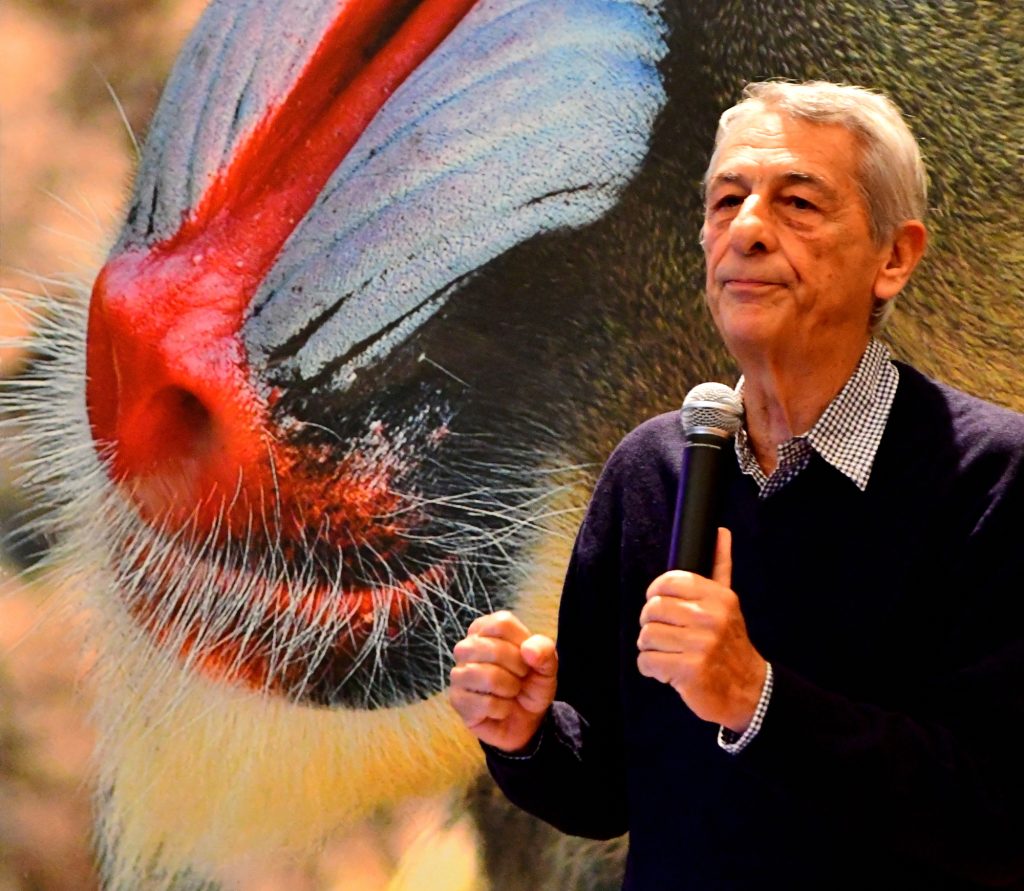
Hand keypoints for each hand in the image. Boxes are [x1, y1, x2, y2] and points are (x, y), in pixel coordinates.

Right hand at [449, 611, 557, 752]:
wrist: (525, 720)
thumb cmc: (531, 684)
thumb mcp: (547, 665)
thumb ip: (544, 651)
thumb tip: (529, 649)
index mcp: (486, 628)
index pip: (501, 623)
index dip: (522, 643)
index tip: (527, 658)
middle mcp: (467, 647)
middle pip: (493, 649)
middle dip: (518, 669)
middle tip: (521, 678)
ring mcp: (458, 673)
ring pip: (487, 676)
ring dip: (509, 689)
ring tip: (511, 692)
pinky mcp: (456, 700)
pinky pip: (484, 703)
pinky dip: (502, 709)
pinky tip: (501, 709)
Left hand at [637, 528, 765, 731]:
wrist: (748, 689)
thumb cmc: (729, 642)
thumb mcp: (727, 602)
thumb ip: (720, 566)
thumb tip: (720, 531)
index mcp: (718, 597)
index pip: (668, 582)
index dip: (656, 593)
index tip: (660, 605)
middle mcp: (711, 618)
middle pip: (652, 609)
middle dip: (651, 624)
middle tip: (665, 635)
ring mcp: (700, 645)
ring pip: (646, 636)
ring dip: (650, 648)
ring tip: (668, 653)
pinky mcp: (689, 671)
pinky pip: (646, 662)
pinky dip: (651, 669)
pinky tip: (668, 671)